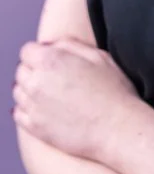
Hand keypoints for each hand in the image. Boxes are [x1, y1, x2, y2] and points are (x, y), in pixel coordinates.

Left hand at [12, 37, 139, 159]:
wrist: (117, 128)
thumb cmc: (114, 91)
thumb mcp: (99, 56)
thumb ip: (70, 45)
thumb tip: (51, 45)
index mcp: (51, 60)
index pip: (27, 51)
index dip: (39, 53)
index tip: (51, 59)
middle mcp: (36, 82)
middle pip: (21, 70)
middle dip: (34, 70)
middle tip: (55, 76)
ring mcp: (33, 106)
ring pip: (18, 91)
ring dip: (29, 89)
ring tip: (51, 94)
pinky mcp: (34, 127)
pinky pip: (18, 113)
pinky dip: (26, 109)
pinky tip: (44, 109)